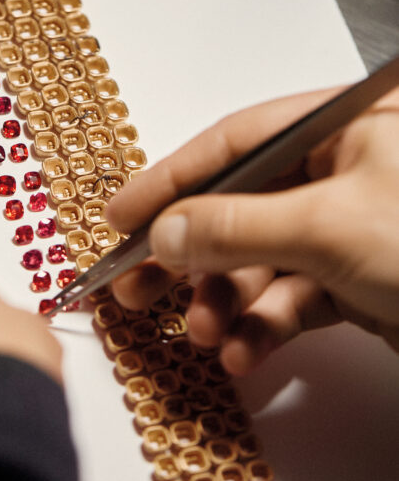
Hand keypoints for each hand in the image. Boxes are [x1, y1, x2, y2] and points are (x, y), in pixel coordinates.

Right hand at [107, 85, 398, 374]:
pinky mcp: (359, 282)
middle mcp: (344, 173)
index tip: (121, 214)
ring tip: (200, 333)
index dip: (171, 178)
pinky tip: (244, 352)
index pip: (237, 142)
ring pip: (261, 261)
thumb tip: (165, 230)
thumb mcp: (332, 227)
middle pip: (241, 207)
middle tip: (134, 287)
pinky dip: (264, 328)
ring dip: (224, 302)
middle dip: (188, 254)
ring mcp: (351, 230)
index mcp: (344, 128)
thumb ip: (238, 226)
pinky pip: (292, 299)